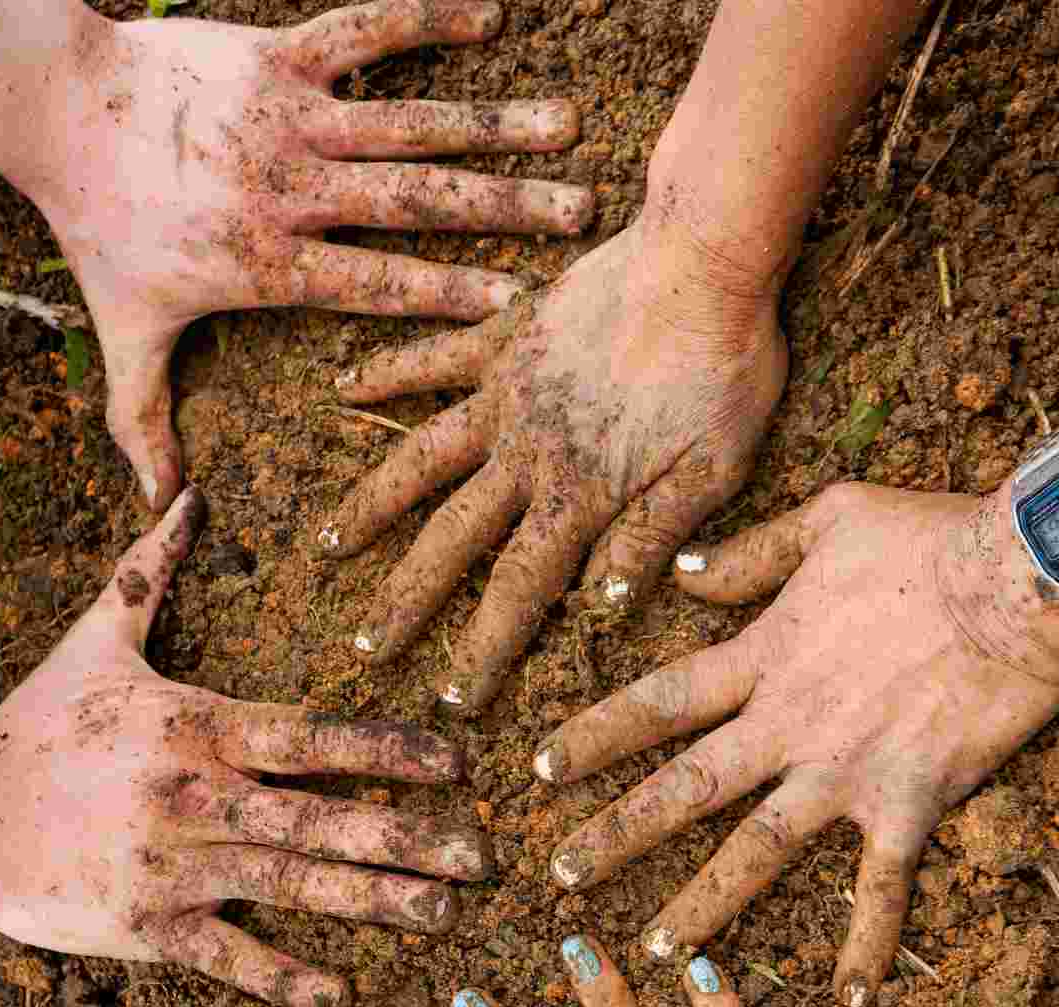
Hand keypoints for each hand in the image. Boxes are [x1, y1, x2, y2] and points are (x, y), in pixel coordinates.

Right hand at [0, 491, 489, 1006]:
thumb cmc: (36, 725)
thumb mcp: (93, 641)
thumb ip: (149, 571)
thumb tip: (186, 493)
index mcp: (197, 726)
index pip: (312, 735)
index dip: (388, 750)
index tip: (457, 764)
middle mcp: (195, 796)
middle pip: (321, 818)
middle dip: (408, 838)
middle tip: (483, 858)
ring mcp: (173, 865)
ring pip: (291, 887)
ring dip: (372, 903)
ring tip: (441, 915)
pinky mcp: (146, 925)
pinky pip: (228, 956)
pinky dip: (283, 978)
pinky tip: (341, 995)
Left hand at [35, 1, 588, 510]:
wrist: (55, 110)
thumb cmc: (98, 228)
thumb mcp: (125, 333)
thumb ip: (145, 419)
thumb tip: (161, 501)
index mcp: (272, 264)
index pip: (379, 285)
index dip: (451, 296)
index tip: (521, 304)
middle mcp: (294, 191)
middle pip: (416, 205)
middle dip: (505, 210)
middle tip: (578, 213)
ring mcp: (290, 119)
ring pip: (409, 123)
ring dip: (492, 123)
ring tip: (565, 125)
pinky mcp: (277, 56)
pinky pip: (362, 30)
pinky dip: (424, 18)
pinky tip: (490, 16)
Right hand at [313, 212, 787, 712]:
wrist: (708, 259)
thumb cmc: (726, 369)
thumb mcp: (713, 472)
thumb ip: (653, 537)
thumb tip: (601, 608)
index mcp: (580, 496)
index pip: (520, 590)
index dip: (482, 647)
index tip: (451, 696)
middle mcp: (527, 454)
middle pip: (452, 541)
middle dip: (407, 600)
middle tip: (366, 645)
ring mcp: (506, 393)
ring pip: (421, 459)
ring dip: (374, 506)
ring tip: (332, 544)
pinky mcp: (504, 335)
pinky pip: (432, 356)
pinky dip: (385, 372)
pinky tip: (342, 389)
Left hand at [537, 480, 1058, 1006]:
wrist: (1025, 580)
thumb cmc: (931, 539)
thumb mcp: (829, 518)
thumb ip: (751, 554)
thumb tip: (683, 573)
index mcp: (764, 658)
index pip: (656, 704)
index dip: (592, 738)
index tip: (538, 769)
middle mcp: (788, 726)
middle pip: (684, 791)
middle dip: (616, 836)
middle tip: (560, 877)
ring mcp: (844, 773)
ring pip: (754, 852)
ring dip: (701, 905)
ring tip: (655, 952)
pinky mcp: (908, 804)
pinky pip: (881, 888)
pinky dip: (867, 945)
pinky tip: (850, 1000)